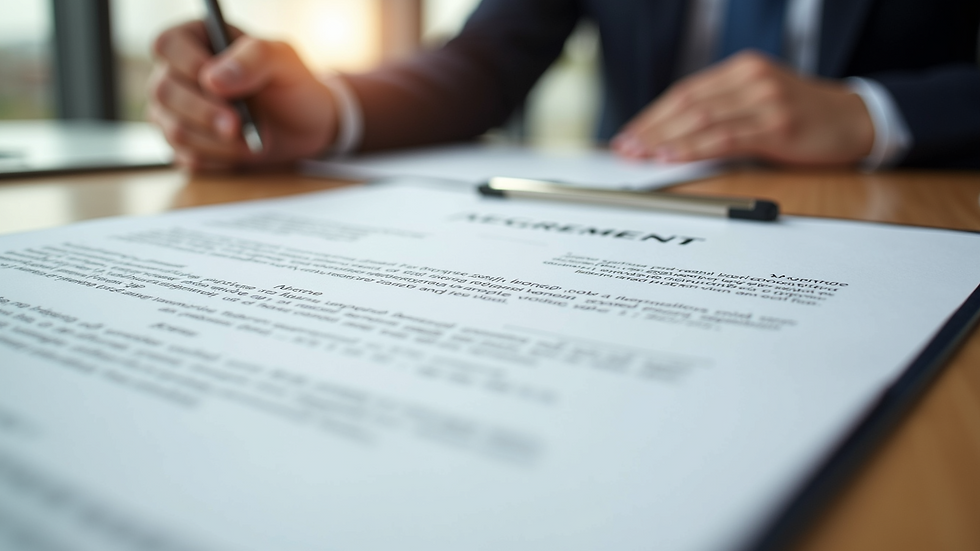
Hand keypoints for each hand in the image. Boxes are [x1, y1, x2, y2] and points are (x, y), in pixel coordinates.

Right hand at [148, 21, 336, 170]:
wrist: (305, 127)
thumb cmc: (292, 85)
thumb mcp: (283, 60)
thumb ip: (252, 59)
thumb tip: (211, 80)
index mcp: (195, 40)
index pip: (168, 45)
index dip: (188, 65)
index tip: (219, 85)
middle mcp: (176, 74)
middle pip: (164, 92)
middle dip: (206, 113)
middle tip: (239, 125)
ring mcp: (174, 112)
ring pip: (175, 130)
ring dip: (218, 141)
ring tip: (252, 141)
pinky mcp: (184, 146)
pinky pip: (186, 158)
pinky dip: (219, 160)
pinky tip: (241, 152)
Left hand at [611, 52, 874, 165]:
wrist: (857, 120)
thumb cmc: (805, 116)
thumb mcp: (760, 102)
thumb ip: (724, 111)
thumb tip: (673, 137)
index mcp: (743, 69)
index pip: (686, 91)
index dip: (653, 114)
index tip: (629, 134)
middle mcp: (751, 79)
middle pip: (687, 103)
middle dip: (651, 128)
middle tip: (625, 148)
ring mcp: (765, 100)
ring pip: (702, 119)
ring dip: (664, 140)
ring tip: (640, 155)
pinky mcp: (777, 125)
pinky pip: (725, 138)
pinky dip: (693, 148)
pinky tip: (672, 157)